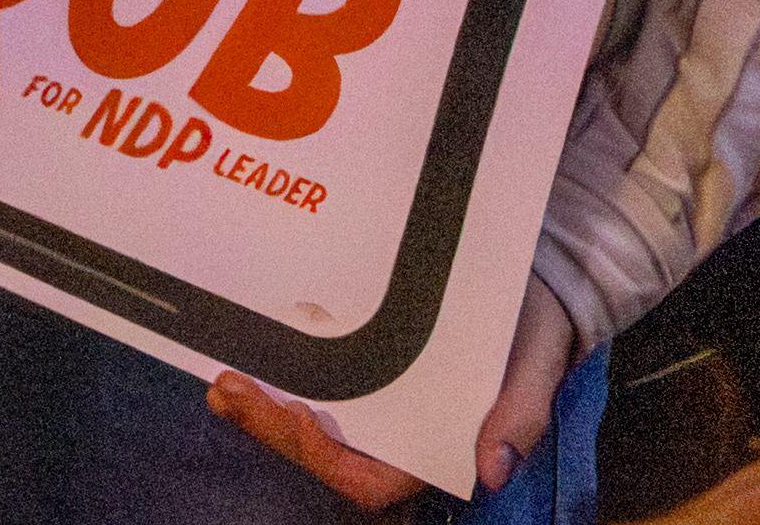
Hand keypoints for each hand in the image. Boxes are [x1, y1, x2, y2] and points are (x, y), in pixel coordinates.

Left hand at [208, 279, 575, 507]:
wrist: (528, 279)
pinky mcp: (359, 369)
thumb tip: (492, 469)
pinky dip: (274, 380)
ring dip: (261, 412)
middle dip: (272, 428)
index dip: (329, 460)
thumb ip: (520, 414)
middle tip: (229, 390)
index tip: (301, 417)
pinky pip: (310, 387)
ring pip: (307, 428)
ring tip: (222, 386)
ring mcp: (374, 403)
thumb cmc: (531, 326)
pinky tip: (243, 361)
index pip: (370, 480)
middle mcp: (397, 431)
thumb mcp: (537, 362)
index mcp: (436, 443)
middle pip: (324, 453)